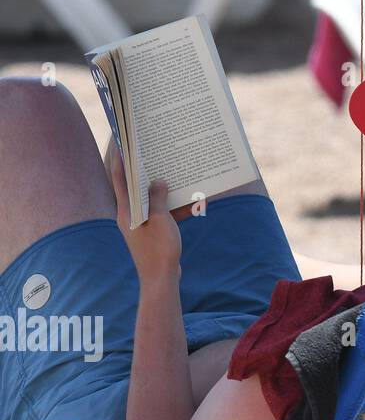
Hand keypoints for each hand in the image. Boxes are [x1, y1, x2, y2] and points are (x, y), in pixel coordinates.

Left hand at [110, 150, 180, 287]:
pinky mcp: (153, 232)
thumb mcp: (161, 220)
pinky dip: (174, 205)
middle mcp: (131, 215)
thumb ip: (158, 198)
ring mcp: (141, 224)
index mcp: (127, 211)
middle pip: (134, 186)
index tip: (121, 140)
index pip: (120, 178)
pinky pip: (163, 212)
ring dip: (162, 187)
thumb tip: (158, 181)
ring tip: (172, 171)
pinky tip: (190, 199)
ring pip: (151, 199)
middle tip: (149, 149)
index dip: (120, 158)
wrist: (161, 279)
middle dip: (142, 168)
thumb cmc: (159, 250)